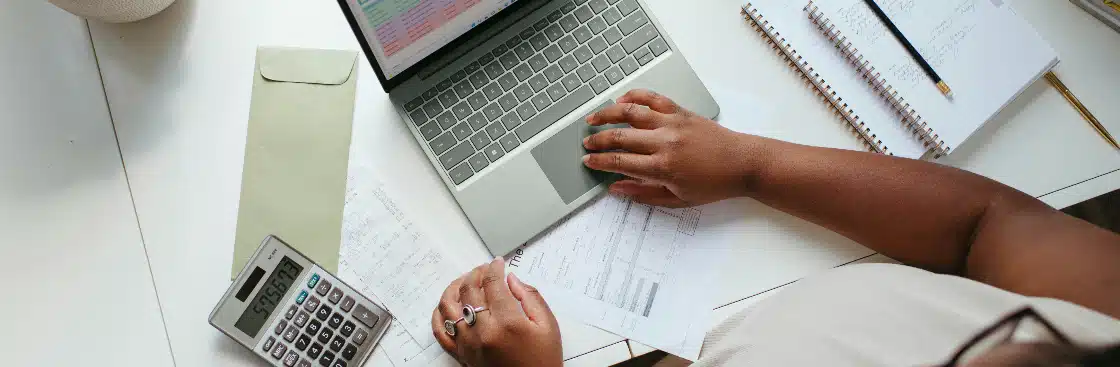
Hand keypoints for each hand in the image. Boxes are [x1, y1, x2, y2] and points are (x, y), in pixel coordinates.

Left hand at [431, 258, 561, 366]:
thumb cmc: (543, 361)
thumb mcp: (548, 326)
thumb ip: (530, 297)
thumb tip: (511, 279)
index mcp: (507, 323)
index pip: (492, 284)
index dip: (494, 268)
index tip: (498, 263)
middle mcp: (483, 333)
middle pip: (469, 291)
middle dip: (476, 273)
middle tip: (485, 269)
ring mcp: (468, 344)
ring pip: (448, 306)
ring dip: (455, 287)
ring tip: (465, 282)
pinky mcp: (462, 355)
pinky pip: (440, 331)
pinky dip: (440, 314)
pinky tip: (448, 305)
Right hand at [583, 89, 758, 206]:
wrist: (742, 164)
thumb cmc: (713, 184)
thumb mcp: (678, 200)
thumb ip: (644, 194)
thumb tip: (617, 188)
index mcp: (662, 167)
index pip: (619, 161)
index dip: (599, 161)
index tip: (588, 161)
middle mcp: (664, 142)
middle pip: (620, 136)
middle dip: (598, 140)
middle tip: (586, 144)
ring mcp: (672, 123)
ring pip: (630, 113)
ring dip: (607, 114)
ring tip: (593, 118)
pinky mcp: (681, 111)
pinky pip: (652, 98)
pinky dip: (635, 96)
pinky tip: (622, 100)